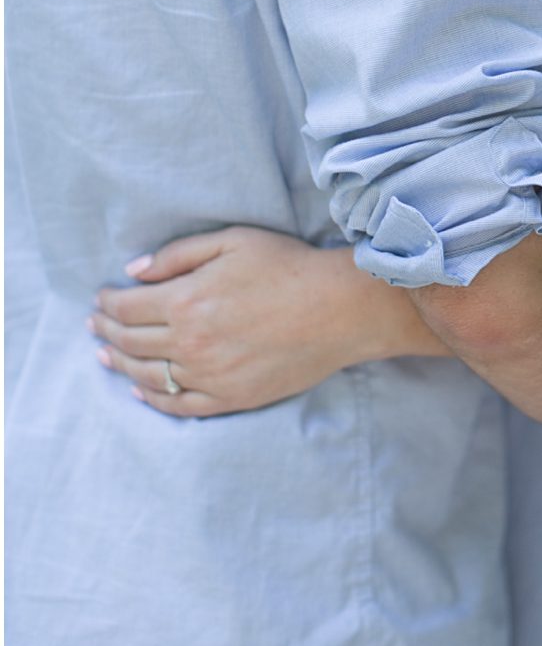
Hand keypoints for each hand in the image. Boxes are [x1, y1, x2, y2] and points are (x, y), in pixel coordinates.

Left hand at [92, 227, 354, 417]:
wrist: (341, 309)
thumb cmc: (290, 267)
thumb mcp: (234, 241)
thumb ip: (178, 254)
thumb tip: (134, 272)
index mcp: (187, 301)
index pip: (127, 307)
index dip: (107, 303)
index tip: (101, 298)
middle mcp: (190, 342)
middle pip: (130, 342)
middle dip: (106, 331)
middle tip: (96, 326)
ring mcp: (209, 374)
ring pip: (147, 374)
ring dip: (120, 363)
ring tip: (106, 356)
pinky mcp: (231, 397)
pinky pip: (179, 404)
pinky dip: (153, 397)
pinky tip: (141, 389)